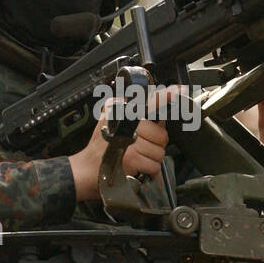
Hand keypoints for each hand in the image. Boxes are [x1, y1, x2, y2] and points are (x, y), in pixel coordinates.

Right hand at [67, 85, 177, 201]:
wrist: (85, 170)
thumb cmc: (100, 147)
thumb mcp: (110, 120)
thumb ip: (132, 112)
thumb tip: (158, 113)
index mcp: (122, 110)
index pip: (149, 100)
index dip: (165, 97)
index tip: (178, 91)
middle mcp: (126, 122)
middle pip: (161, 134)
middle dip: (155, 145)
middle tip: (141, 147)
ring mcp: (129, 141)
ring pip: (159, 151)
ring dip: (151, 159)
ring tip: (136, 157)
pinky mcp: (131, 159)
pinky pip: (154, 165)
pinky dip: (148, 170)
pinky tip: (137, 167)